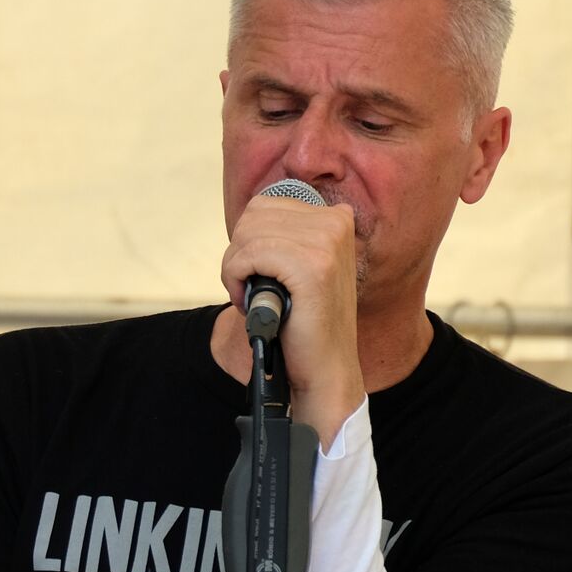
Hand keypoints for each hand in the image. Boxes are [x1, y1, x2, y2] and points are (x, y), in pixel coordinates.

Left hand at [221, 187, 363, 429]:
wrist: (325, 366)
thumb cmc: (304, 319)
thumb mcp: (300, 264)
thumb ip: (284, 234)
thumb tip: (250, 213)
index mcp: (336, 216)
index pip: (263, 205)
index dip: (248, 240)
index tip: (258, 273)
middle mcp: (336, 221)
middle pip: (252, 216)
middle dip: (239, 254)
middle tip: (249, 288)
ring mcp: (327, 242)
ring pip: (247, 235)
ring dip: (235, 270)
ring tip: (251, 297)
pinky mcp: (312, 266)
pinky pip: (249, 256)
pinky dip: (236, 279)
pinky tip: (249, 301)